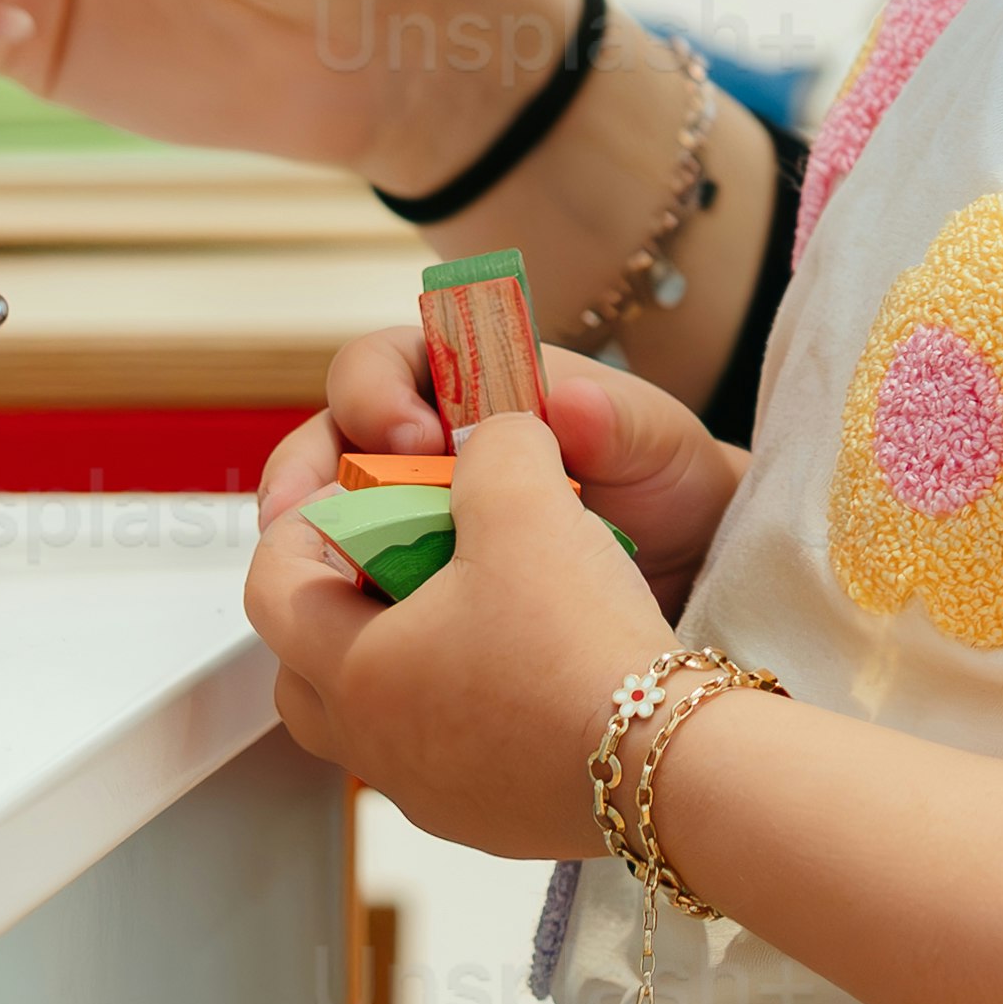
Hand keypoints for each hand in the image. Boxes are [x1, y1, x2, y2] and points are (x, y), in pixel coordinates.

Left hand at [235, 406, 676, 863]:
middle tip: (388, 559)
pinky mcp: (491, 821)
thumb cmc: (578, 644)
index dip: (298, 528)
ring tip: (460, 613)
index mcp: (352, 669)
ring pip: (375, 719)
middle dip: (332, 607)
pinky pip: (447, 756)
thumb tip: (488, 434)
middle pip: (305, 668)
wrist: (671, 764)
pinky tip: (524, 670)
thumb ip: (490, 446)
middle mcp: (375, 744)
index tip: (347, 501)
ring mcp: (431, 793)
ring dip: (398, 661)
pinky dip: (462, 708)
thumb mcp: (525, 504)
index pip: (270, 588)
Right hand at [293, 321, 741, 608]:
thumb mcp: (658, 442)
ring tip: (309, 581)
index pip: (385, 365)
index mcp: (471, 388)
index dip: (376, 393)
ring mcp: (416, 521)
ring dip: (305, 547)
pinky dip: (343, 611)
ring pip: (327, 522)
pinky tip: (354, 638)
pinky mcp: (419, 591)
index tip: (410, 441)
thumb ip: (616, 416)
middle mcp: (427, 449)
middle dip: (307, 472)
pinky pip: (357, 594)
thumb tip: (569, 400)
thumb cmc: (670, 483)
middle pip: (329, 440)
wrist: (697, 571)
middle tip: (311, 513)